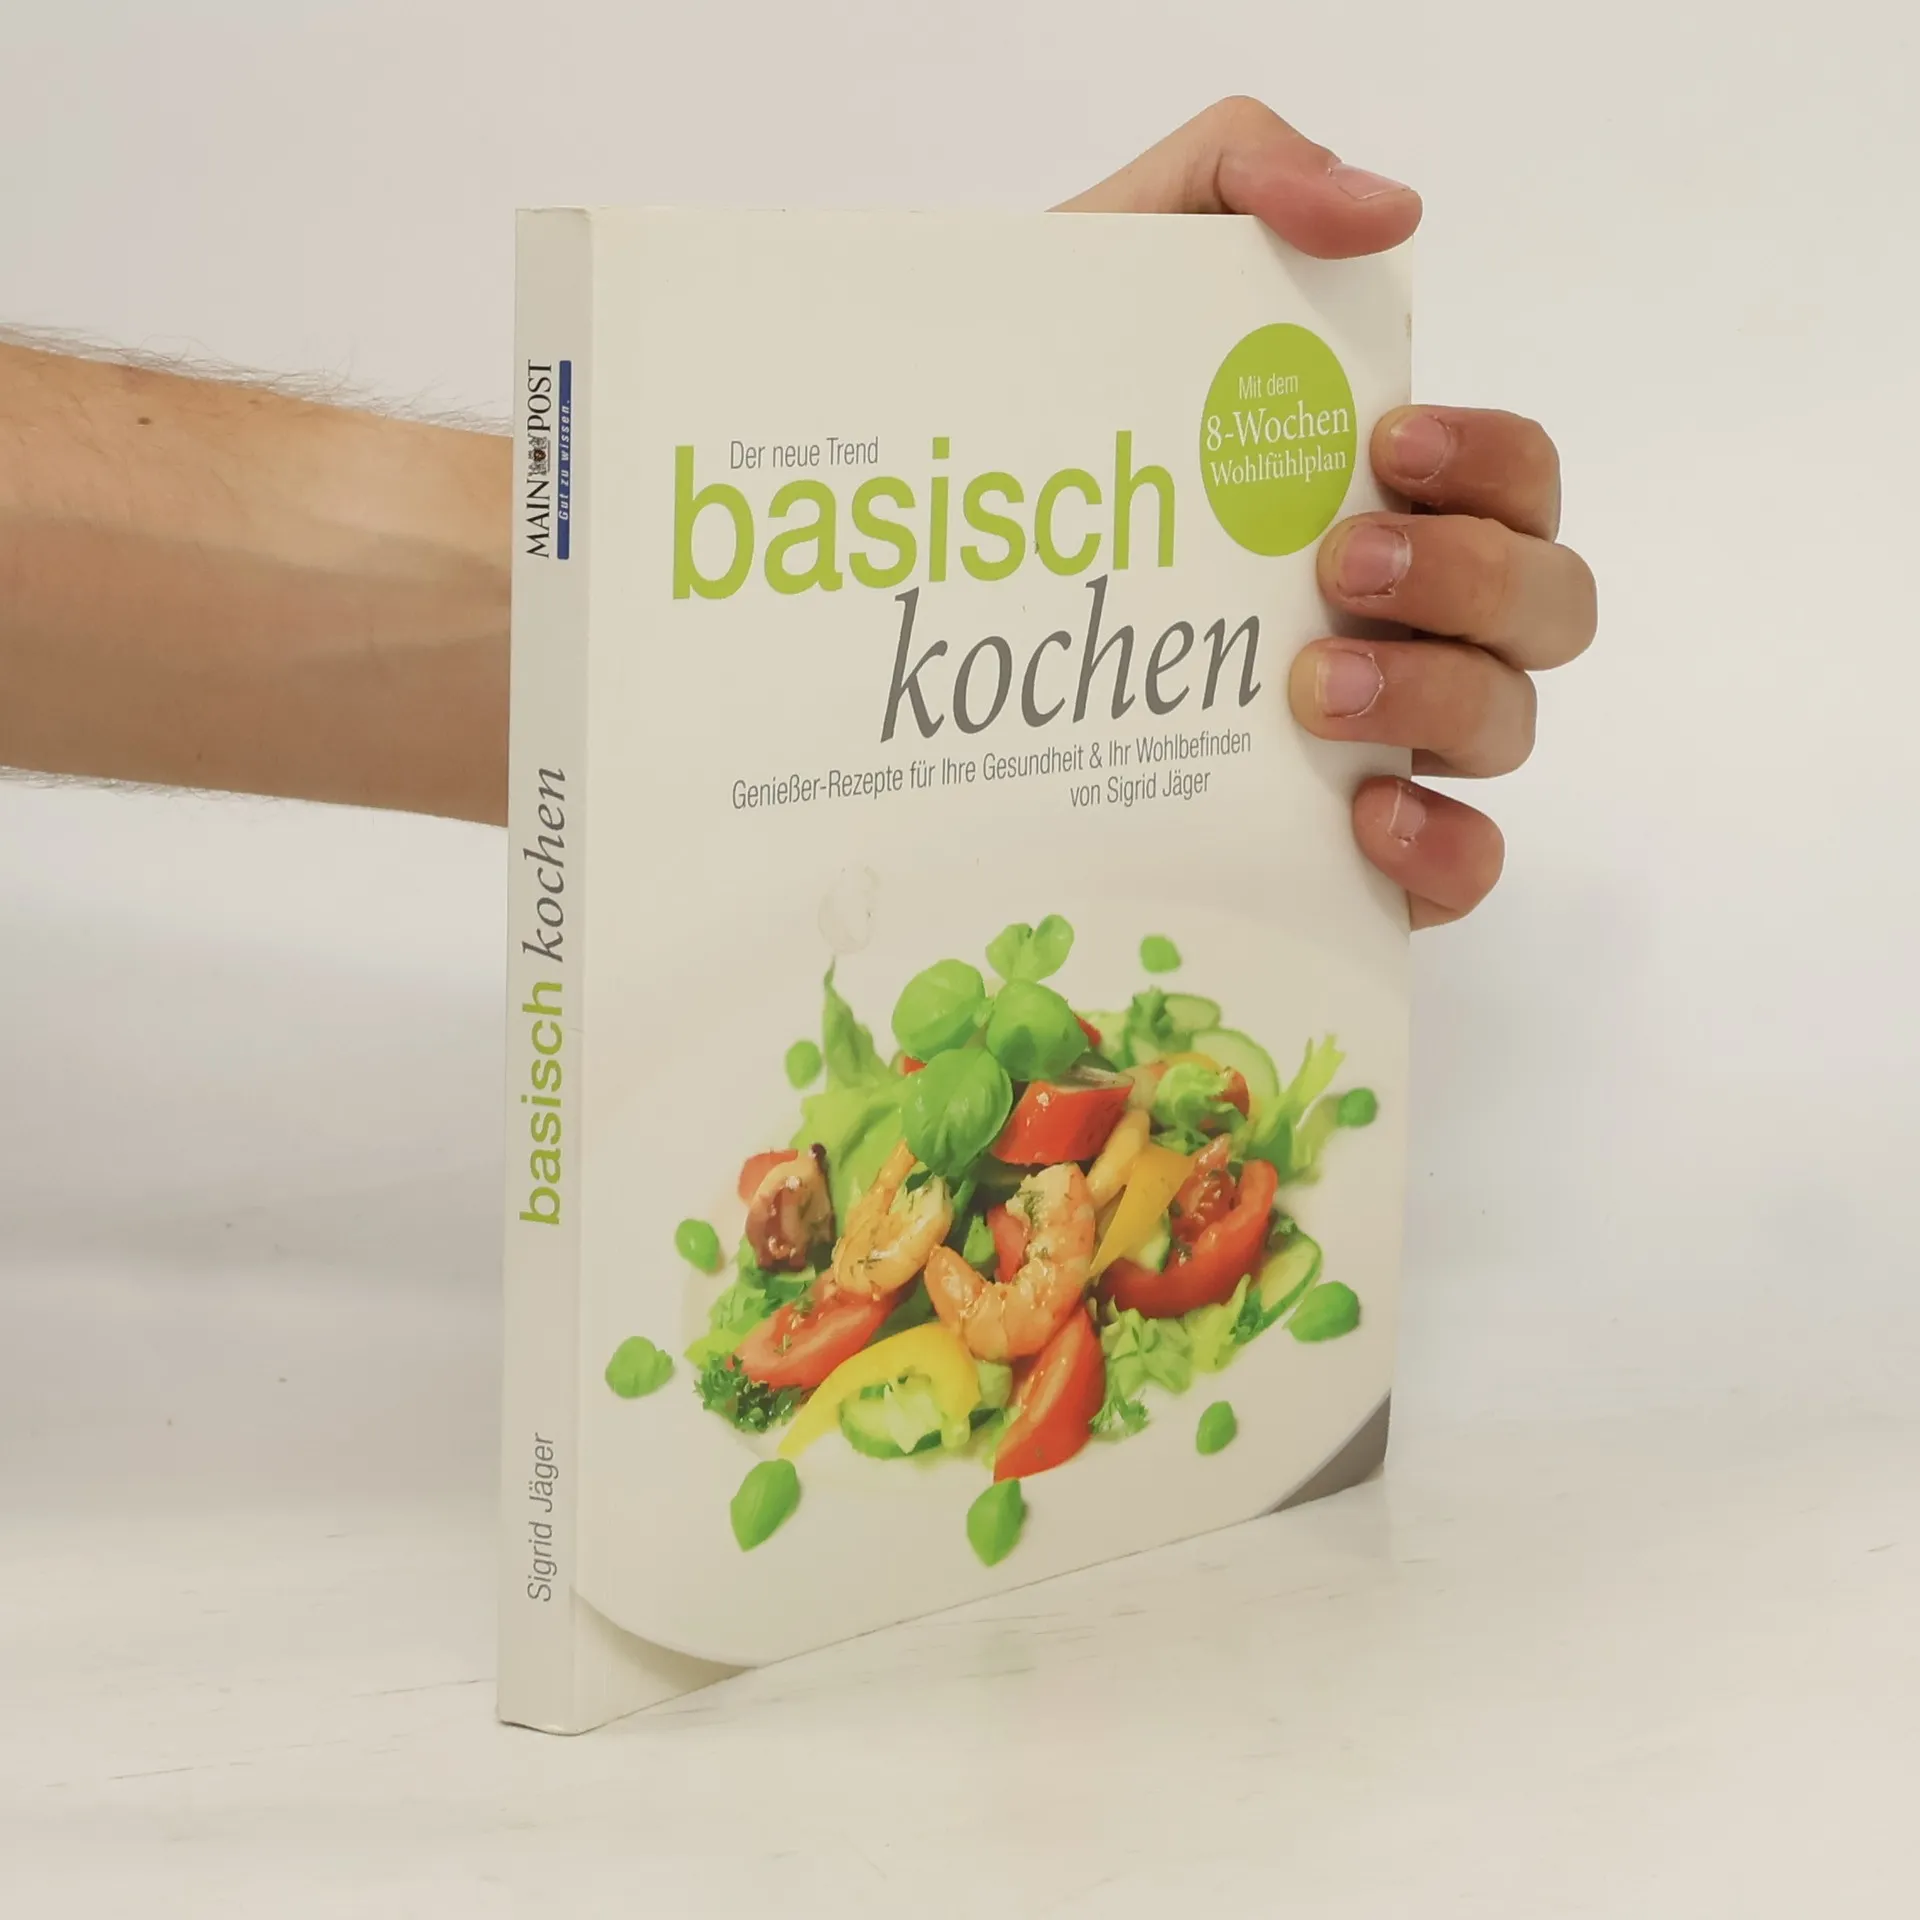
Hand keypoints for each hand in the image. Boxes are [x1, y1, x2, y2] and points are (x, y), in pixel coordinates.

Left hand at [1061, 99, 1596, 926]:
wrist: (924, 574)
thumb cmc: (1044, 433)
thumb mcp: (1111, 262)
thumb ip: (1234, 170)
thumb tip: (1383, 213)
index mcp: (1384, 497)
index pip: (1519, 476)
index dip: (1492, 460)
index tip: (1384, 448)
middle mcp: (1407, 616)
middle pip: (1549, 603)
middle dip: (1472, 577)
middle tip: (1336, 568)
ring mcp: (1384, 736)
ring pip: (1512, 727)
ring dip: (1439, 699)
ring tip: (1307, 692)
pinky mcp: (1344, 850)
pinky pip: (1463, 867)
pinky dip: (1445, 848)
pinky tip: (1364, 822)